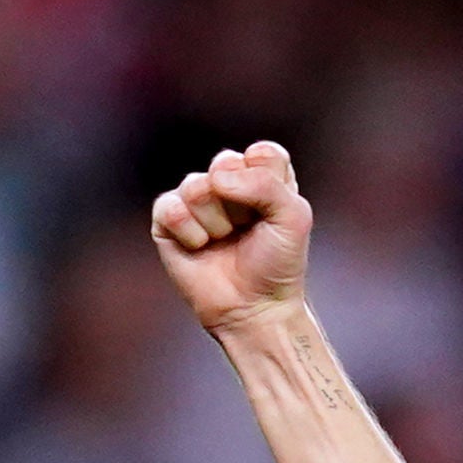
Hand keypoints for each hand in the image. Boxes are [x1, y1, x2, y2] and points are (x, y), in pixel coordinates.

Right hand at [151, 140, 311, 334]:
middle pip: (225, 162)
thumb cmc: (278, 265)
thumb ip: (266, 183)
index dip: (268, 183)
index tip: (273, 214)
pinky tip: (201, 248)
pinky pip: (171, 207)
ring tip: (225, 242)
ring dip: (217, 222)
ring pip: (197, 186)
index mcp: (262, 177)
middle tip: (248, 230)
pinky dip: (190, 233)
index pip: (262, 153)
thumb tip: (216, 178)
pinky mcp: (168, 220)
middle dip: (241, 203)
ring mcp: (196, 200)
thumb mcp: (293, 218)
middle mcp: (228, 183)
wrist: (254, 309)